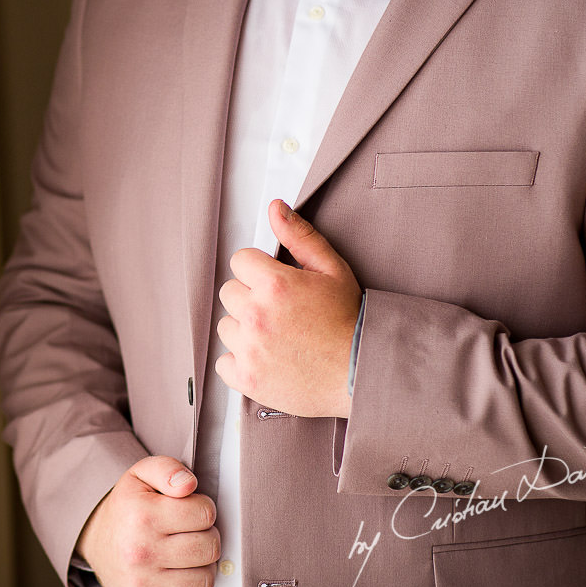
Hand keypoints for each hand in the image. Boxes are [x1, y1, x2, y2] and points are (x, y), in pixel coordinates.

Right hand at [75, 456, 218, 586]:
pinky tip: (180, 577)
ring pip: (204, 580)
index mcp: (142, 515)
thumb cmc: (128, 508)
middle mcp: (139, 551)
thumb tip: (189, 485)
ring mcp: (140, 583)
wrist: (96, 542)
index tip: (189, 511)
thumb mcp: (141, 475)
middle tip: (190, 533)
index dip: (203, 509)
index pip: (206, 514)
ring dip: (202, 566)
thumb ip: (168, 468)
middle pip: (209, 547)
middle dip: (207, 537)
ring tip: (186, 555)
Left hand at [216, 200, 360, 417]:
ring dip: (245, 330)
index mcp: (274, 285)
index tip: (277, 285)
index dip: (259, 271)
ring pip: (226, 326)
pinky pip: (223, 363)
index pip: (239, 261)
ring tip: (278, 337)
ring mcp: (249, 349)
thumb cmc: (349, 321)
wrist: (362, 372)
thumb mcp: (332, 270)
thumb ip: (299, 236)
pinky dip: (240, 363)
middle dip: (251, 298)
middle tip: (281, 312)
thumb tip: (275, 208)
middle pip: (229, 292)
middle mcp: (257, 315)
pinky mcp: (246, 378)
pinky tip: (267, 359)